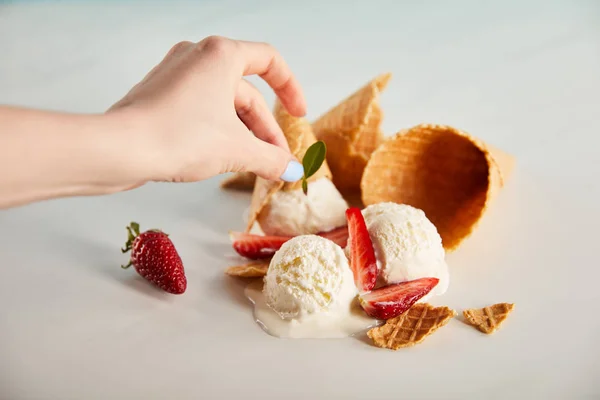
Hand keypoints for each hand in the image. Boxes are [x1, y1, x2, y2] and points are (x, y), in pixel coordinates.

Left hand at [108, 36, 306, 183]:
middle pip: (246, 92)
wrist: (119, 149)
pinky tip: (223, 158)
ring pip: (223, 103)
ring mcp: (175, 74)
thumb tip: (293, 172)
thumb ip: (272, 159)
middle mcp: (197, 56)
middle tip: (277, 162)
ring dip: (243, 134)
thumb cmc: (178, 137)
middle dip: (265, 130)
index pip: (270, 61)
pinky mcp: (160, 94)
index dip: (290, 89)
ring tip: (254, 166)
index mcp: (221, 54)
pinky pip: (200, 108)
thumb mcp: (237, 150)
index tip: (297, 115)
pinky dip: (218, 130)